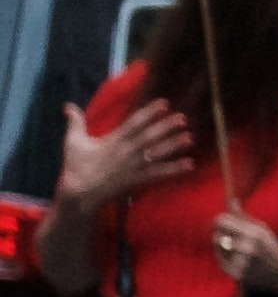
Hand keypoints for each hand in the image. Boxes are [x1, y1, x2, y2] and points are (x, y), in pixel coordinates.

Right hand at [56, 99, 194, 214]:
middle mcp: (126, 152)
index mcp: (113, 140)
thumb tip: (68, 105)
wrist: (79, 193)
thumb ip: (75, 122)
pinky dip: (175, 169)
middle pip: (150, 136)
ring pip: (157, 153)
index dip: (150, 112)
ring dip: (174, 145)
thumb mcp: (73, 142)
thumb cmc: (76, 167)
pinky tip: (190, 164)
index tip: (164, 103)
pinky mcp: (137, 180)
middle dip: (167, 126)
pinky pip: (159, 174)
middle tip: (183, 118)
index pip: (134, 123)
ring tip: (190, 137)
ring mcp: (133, 167)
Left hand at [209, 212, 277, 296]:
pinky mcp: (237, 274)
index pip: (222, 221)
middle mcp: (248, 249)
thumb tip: (232, 200)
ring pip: (218, 247)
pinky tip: (234, 256)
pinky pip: (220, 259)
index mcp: (255, 234)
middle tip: (223, 232)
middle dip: (218, 232)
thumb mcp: (262, 229)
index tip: (221, 221)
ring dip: (221, 244)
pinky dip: (224, 256)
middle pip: (217, 235)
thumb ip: (244, 216)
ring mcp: (242, 263)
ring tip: (232, 245)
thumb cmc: (270, 248)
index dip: (219, 220)